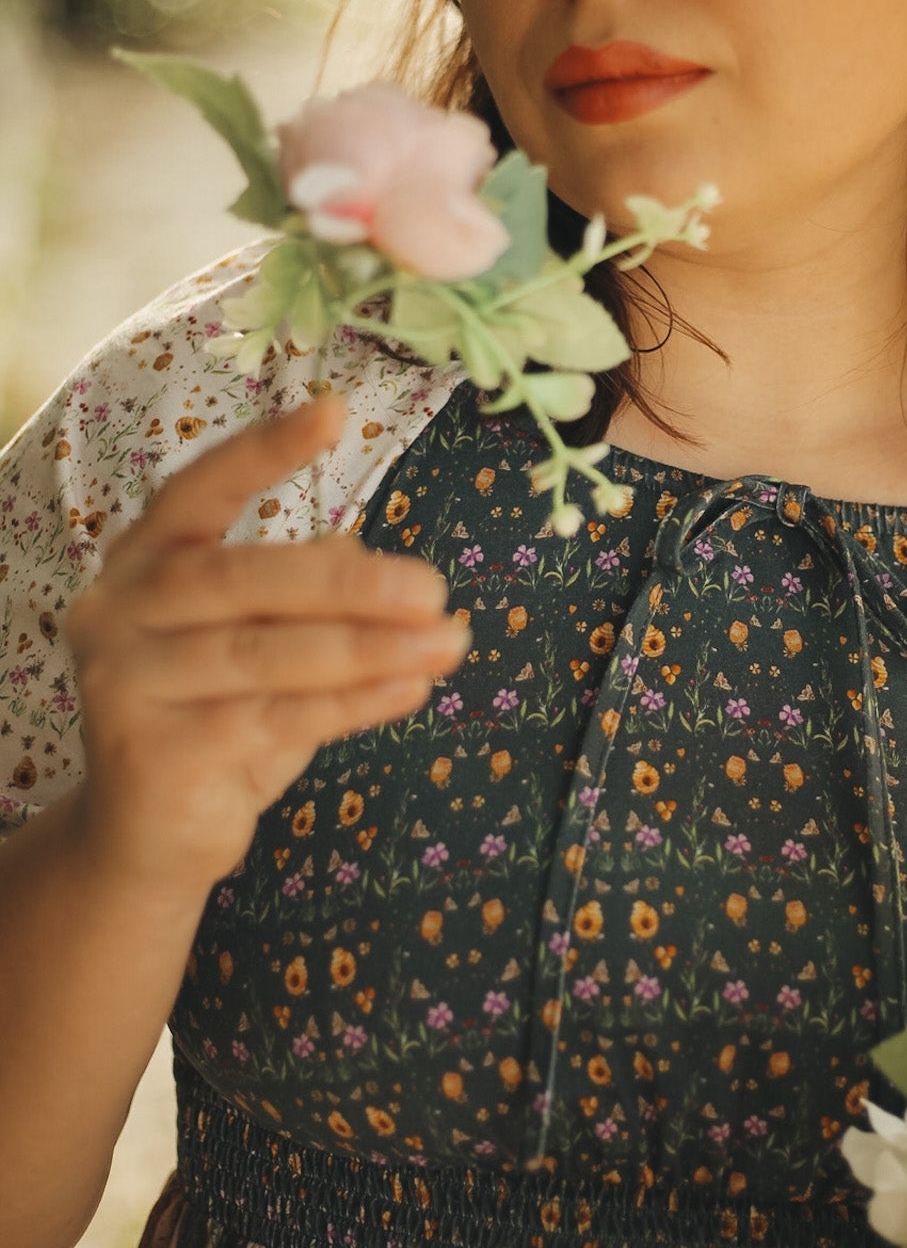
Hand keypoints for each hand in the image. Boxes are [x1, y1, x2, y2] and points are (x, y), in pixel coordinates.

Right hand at [66, 397, 467, 902]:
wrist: (149, 837)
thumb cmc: (217, 715)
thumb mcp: (263, 641)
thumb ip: (304, 596)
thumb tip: (371, 556)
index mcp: (142, 558)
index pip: (200, 488)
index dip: (265, 451)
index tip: (336, 411)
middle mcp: (116, 610)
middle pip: (242, 579)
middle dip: (348, 585)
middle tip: (433, 589)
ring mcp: (124, 684)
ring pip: (264, 655)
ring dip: (370, 649)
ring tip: (448, 642)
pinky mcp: (151, 754)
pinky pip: (272, 720)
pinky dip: (352, 705)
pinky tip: (410, 690)